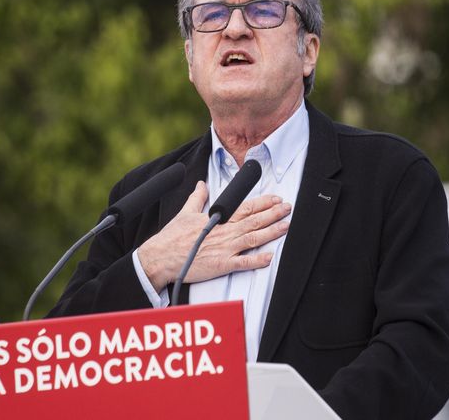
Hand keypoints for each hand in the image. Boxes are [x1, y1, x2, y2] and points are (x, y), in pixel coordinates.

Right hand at [137, 181, 291, 291]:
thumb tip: (201, 184)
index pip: (245, 207)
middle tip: (288, 208)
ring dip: (272, 231)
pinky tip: (270, 257)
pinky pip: (243, 263)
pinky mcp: (222, 265)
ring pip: (254, 238)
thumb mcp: (185, 212)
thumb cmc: (172, 237)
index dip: (263, 202)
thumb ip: (197, 198)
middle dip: (273, 213)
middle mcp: (225, 232)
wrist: (161, 257)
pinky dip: (257, 260)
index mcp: (218, 219)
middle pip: (254, 220)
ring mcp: (225, 249)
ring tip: (286, 226)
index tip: (276, 198)